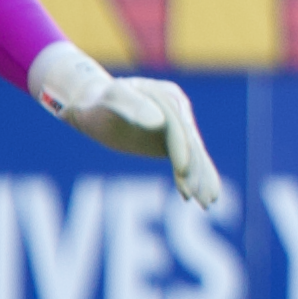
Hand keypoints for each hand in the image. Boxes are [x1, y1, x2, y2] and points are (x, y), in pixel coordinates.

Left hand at [49, 54, 235, 215]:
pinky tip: (196, 198)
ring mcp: (176, 127)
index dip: (182, 148)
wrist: (91, 106)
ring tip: (206, 203)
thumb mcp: (111, 98)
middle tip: (199, 195)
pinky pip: (185, 162)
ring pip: (192, 154)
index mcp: (167, 95)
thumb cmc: (97, 101)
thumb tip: (159, 122)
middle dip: (196, 169)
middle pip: (190, 142)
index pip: (178, 125)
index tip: (184, 170)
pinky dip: (193, 179)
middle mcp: (178, 110)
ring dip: (201, 178)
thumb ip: (132, 105)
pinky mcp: (170, 143)